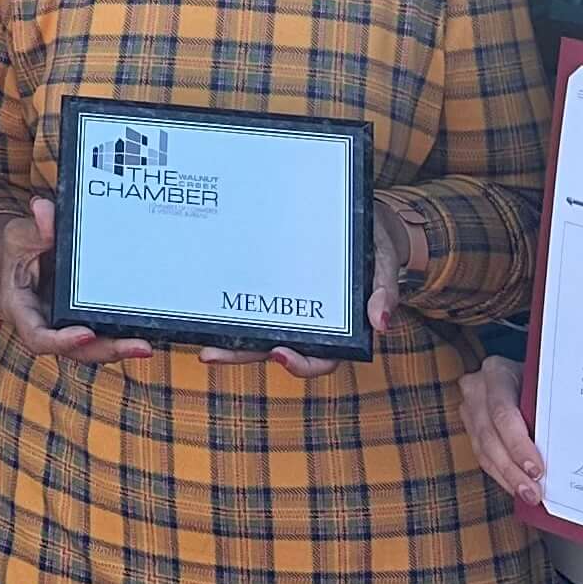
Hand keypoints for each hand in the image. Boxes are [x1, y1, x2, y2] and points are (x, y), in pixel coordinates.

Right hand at [0, 197, 165, 367]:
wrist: (26, 258)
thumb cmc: (21, 248)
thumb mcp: (20, 234)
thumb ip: (33, 226)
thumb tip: (44, 210)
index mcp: (22, 309)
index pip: (37, 336)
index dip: (61, 341)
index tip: (86, 334)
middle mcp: (45, 325)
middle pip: (74, 350)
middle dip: (106, 351)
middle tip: (139, 346)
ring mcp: (66, 327)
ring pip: (92, 349)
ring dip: (119, 349)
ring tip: (145, 346)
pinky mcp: (84, 321)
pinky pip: (102, 334)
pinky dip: (121, 335)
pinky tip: (148, 330)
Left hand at [202, 198, 397, 376]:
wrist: (362, 218)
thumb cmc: (373, 247)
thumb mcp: (382, 264)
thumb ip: (383, 292)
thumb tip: (380, 324)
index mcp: (337, 326)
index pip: (319, 357)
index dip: (300, 364)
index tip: (280, 354)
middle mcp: (305, 320)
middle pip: (274, 347)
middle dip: (241, 354)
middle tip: (210, 354)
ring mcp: (284, 303)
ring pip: (255, 329)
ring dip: (227, 337)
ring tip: (199, 339)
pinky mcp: (268, 281)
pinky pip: (248, 297)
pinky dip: (227, 303)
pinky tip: (203, 299)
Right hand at [458, 352, 546, 500]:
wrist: (523, 371)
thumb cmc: (540, 379)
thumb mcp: (544, 385)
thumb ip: (549, 409)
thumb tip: (572, 447)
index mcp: (496, 372)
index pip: (503, 412)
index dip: (518, 445)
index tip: (537, 471)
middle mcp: (476, 388)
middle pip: (490, 436)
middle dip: (512, 469)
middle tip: (533, 492)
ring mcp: (469, 408)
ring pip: (483, 450)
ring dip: (506, 477)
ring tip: (528, 496)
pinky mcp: (470, 426)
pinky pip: (483, 456)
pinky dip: (501, 475)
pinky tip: (517, 487)